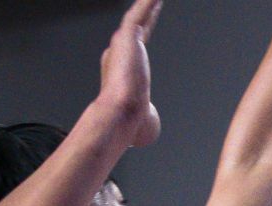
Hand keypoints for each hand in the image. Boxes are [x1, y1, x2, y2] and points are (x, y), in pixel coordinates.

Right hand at [94, 0, 162, 148]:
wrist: (122, 115)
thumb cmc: (132, 123)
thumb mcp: (144, 119)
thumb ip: (147, 116)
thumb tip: (149, 127)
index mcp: (122, 68)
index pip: (137, 44)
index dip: (145, 28)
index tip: (152, 17)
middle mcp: (119, 51)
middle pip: (138, 25)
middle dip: (146, 9)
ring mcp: (122, 42)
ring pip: (138, 14)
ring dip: (148, 3)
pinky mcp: (127, 36)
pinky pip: (139, 12)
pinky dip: (148, 3)